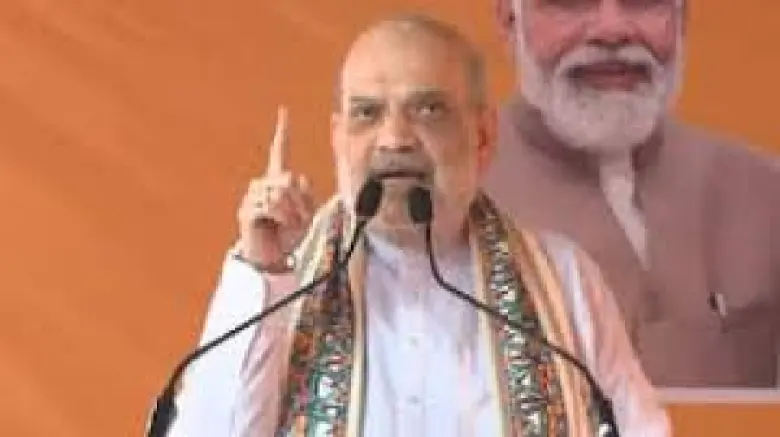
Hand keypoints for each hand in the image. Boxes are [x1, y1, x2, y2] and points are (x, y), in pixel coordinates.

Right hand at [236, 105, 314, 270]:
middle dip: (300, 201)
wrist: (273, 258)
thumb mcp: (305, 214)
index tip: (284, 111)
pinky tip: (276, 225)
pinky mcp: (247, 211)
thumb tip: (294, 178)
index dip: (282, 132)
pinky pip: (269, 206)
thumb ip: (305, 194)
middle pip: (288, 178)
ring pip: (280, 193)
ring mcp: (253, 197)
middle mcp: (263, 184)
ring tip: (287, 225)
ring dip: (291, 212)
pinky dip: (281, 217)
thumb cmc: (288, 236)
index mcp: (278, 181)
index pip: (280, 152)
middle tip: (299, 218)